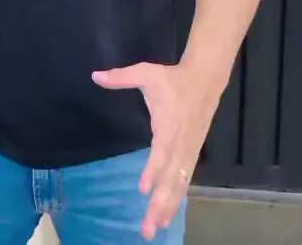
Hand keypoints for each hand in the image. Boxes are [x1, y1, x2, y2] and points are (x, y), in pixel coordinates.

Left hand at [93, 62, 219, 239]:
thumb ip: (121, 77)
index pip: (161, 152)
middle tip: (147, 227)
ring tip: (156, 228)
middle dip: (160, 204)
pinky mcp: (193, 154)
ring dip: (168, 207)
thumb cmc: (172, 78)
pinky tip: (168, 215)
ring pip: (179, 184)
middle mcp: (180, 144)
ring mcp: (188, 151)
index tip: (143, 189)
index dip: (153, 171)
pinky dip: (177, 199)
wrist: (205, 79)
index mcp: (168, 126)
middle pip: (171, 178)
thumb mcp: (146, 73)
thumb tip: (95, 76)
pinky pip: (185, 181)